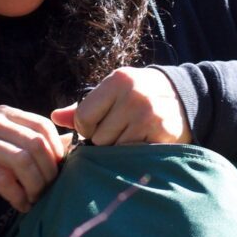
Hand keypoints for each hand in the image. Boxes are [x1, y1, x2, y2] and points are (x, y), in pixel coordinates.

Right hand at [0, 105, 70, 212]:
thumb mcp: (12, 150)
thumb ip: (38, 145)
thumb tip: (73, 145)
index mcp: (6, 113)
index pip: (42, 125)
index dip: (56, 150)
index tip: (59, 172)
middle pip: (35, 143)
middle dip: (47, 171)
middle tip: (48, 190)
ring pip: (22, 160)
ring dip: (34, 185)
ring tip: (35, 199)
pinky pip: (3, 179)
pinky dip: (18, 196)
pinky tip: (21, 205)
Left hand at [51, 67, 191, 145]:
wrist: (181, 97)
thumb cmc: (137, 94)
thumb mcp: (112, 91)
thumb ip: (83, 106)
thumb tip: (54, 117)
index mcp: (117, 81)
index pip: (83, 117)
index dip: (85, 127)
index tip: (96, 125)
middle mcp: (133, 96)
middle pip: (98, 138)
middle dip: (103, 139)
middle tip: (118, 130)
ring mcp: (149, 116)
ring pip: (115, 150)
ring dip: (118, 149)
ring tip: (129, 135)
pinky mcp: (161, 134)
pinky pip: (133, 155)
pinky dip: (134, 154)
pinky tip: (141, 142)